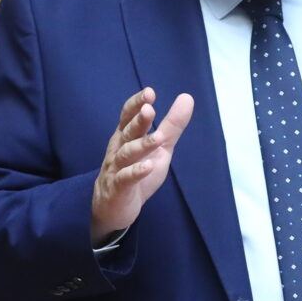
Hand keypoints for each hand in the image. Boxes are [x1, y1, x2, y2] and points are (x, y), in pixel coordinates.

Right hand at [91, 87, 193, 244]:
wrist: (114, 208)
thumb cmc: (137, 171)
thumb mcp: (159, 147)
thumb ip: (172, 124)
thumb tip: (187, 97)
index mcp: (126, 136)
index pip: (127, 116)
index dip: (136, 104)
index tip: (149, 92)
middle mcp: (118, 149)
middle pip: (128, 132)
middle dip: (138, 120)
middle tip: (149, 109)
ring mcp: (116, 169)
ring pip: (127, 154)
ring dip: (142, 145)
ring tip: (158, 138)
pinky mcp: (118, 188)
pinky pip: (126, 178)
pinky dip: (136, 172)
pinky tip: (148, 167)